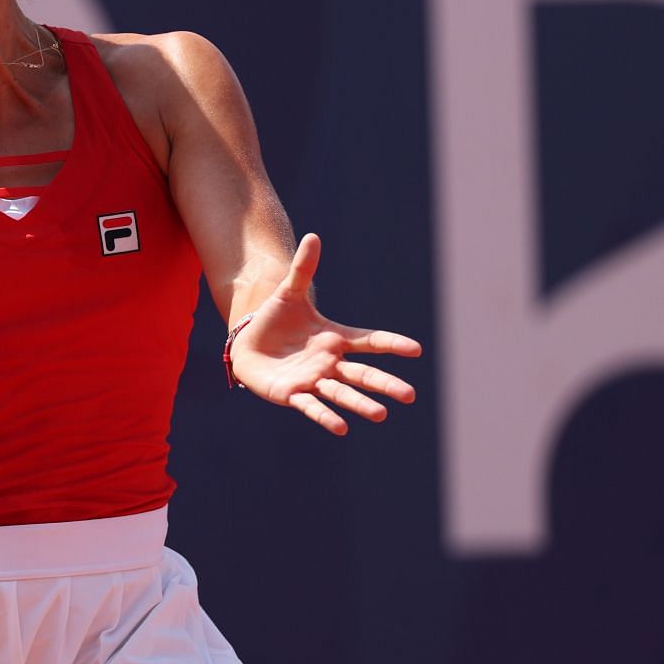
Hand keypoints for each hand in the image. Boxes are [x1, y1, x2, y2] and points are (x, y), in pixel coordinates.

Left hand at [228, 233, 421, 434]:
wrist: (248, 343)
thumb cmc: (274, 320)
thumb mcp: (287, 293)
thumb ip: (303, 269)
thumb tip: (313, 236)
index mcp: (335, 338)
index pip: (369, 341)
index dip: (391, 344)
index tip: (416, 350)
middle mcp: (329, 363)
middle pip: (362, 375)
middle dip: (384, 384)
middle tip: (410, 395)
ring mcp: (313, 380)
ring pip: (341, 394)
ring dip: (360, 404)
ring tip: (381, 414)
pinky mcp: (292, 394)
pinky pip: (312, 407)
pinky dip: (325, 417)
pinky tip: (341, 428)